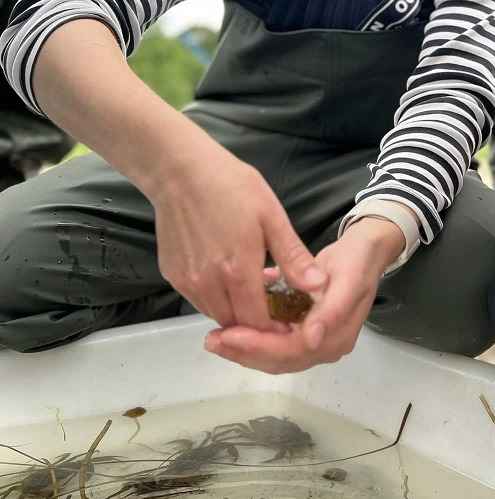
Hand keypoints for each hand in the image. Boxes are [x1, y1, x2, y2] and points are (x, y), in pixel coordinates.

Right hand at [152, 142, 325, 331]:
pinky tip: (226, 274)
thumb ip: (293, 257)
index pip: (259, 324)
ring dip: (234, 310)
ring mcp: (187, 281)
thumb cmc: (230, 186)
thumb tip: (318, 286)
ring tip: (251, 286)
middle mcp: (208, 285)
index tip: (289, 319)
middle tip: (273, 302)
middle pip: (236, 325)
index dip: (276, 328)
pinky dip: (214, 297)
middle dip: (256, 323)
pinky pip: (197, 299)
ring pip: (215, 314)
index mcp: (238, 272)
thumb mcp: (271, 216)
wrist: (179, 170)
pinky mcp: (172, 275)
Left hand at [204, 216, 404, 373]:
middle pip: (279, 359)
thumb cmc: (356, 260)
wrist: (364, 251)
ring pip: (273, 354)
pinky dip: (252, 336)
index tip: (231, 334)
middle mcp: (323, 346)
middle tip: (213, 340)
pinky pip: (274, 340)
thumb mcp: (348, 278)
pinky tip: (231, 325)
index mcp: (336, 337)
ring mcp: (313, 341)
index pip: (292, 350)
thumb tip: (312, 339)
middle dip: (244, 352)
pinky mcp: (302, 330)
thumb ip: (332, 309)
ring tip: (215, 338)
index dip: (260, 345)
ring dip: (243, 348)